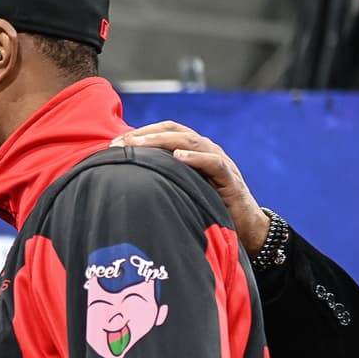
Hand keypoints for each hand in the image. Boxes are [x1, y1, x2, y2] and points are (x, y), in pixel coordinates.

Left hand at [112, 121, 269, 254]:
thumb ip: (161, 179)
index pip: (164, 131)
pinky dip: (196, 158)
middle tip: (120, 142)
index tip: (113, 143)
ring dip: (163, 140)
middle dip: (145, 134)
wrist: (245, 226)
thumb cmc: (207, 207)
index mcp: (191, 149)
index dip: (139, 133)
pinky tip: (179, 156)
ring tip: (140, 143)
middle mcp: (205, 149)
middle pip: (173, 131)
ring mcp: (218, 160)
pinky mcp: (230, 178)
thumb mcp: (180, 190)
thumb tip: (125, 180)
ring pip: (191, 141)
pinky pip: (213, 163)